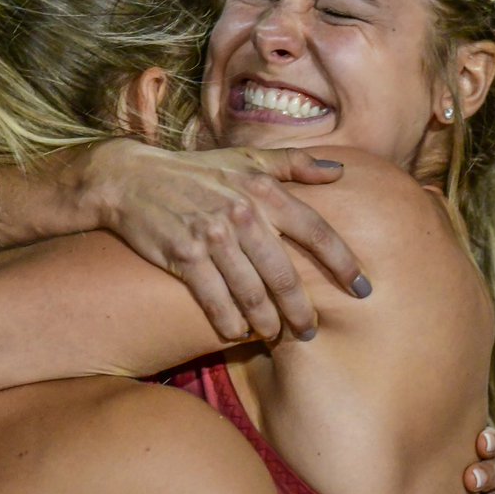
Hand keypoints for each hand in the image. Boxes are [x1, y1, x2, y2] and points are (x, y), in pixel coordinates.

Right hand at [83, 140, 369, 341]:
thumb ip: (295, 163)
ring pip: (252, 292)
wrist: (132, 179)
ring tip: (275, 335)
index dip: (343, 262)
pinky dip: (229, 321)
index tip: (363, 288)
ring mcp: (212, 236)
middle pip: (285, 273)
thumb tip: (340, 171)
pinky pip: (215, 299)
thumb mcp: (246, 158)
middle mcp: (242, 213)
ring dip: (267, 321)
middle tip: (310, 331)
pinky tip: (238, 334)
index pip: (316, 230)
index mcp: (264, 190)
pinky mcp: (184, 256)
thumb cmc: (197, 171)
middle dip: (302, 309)